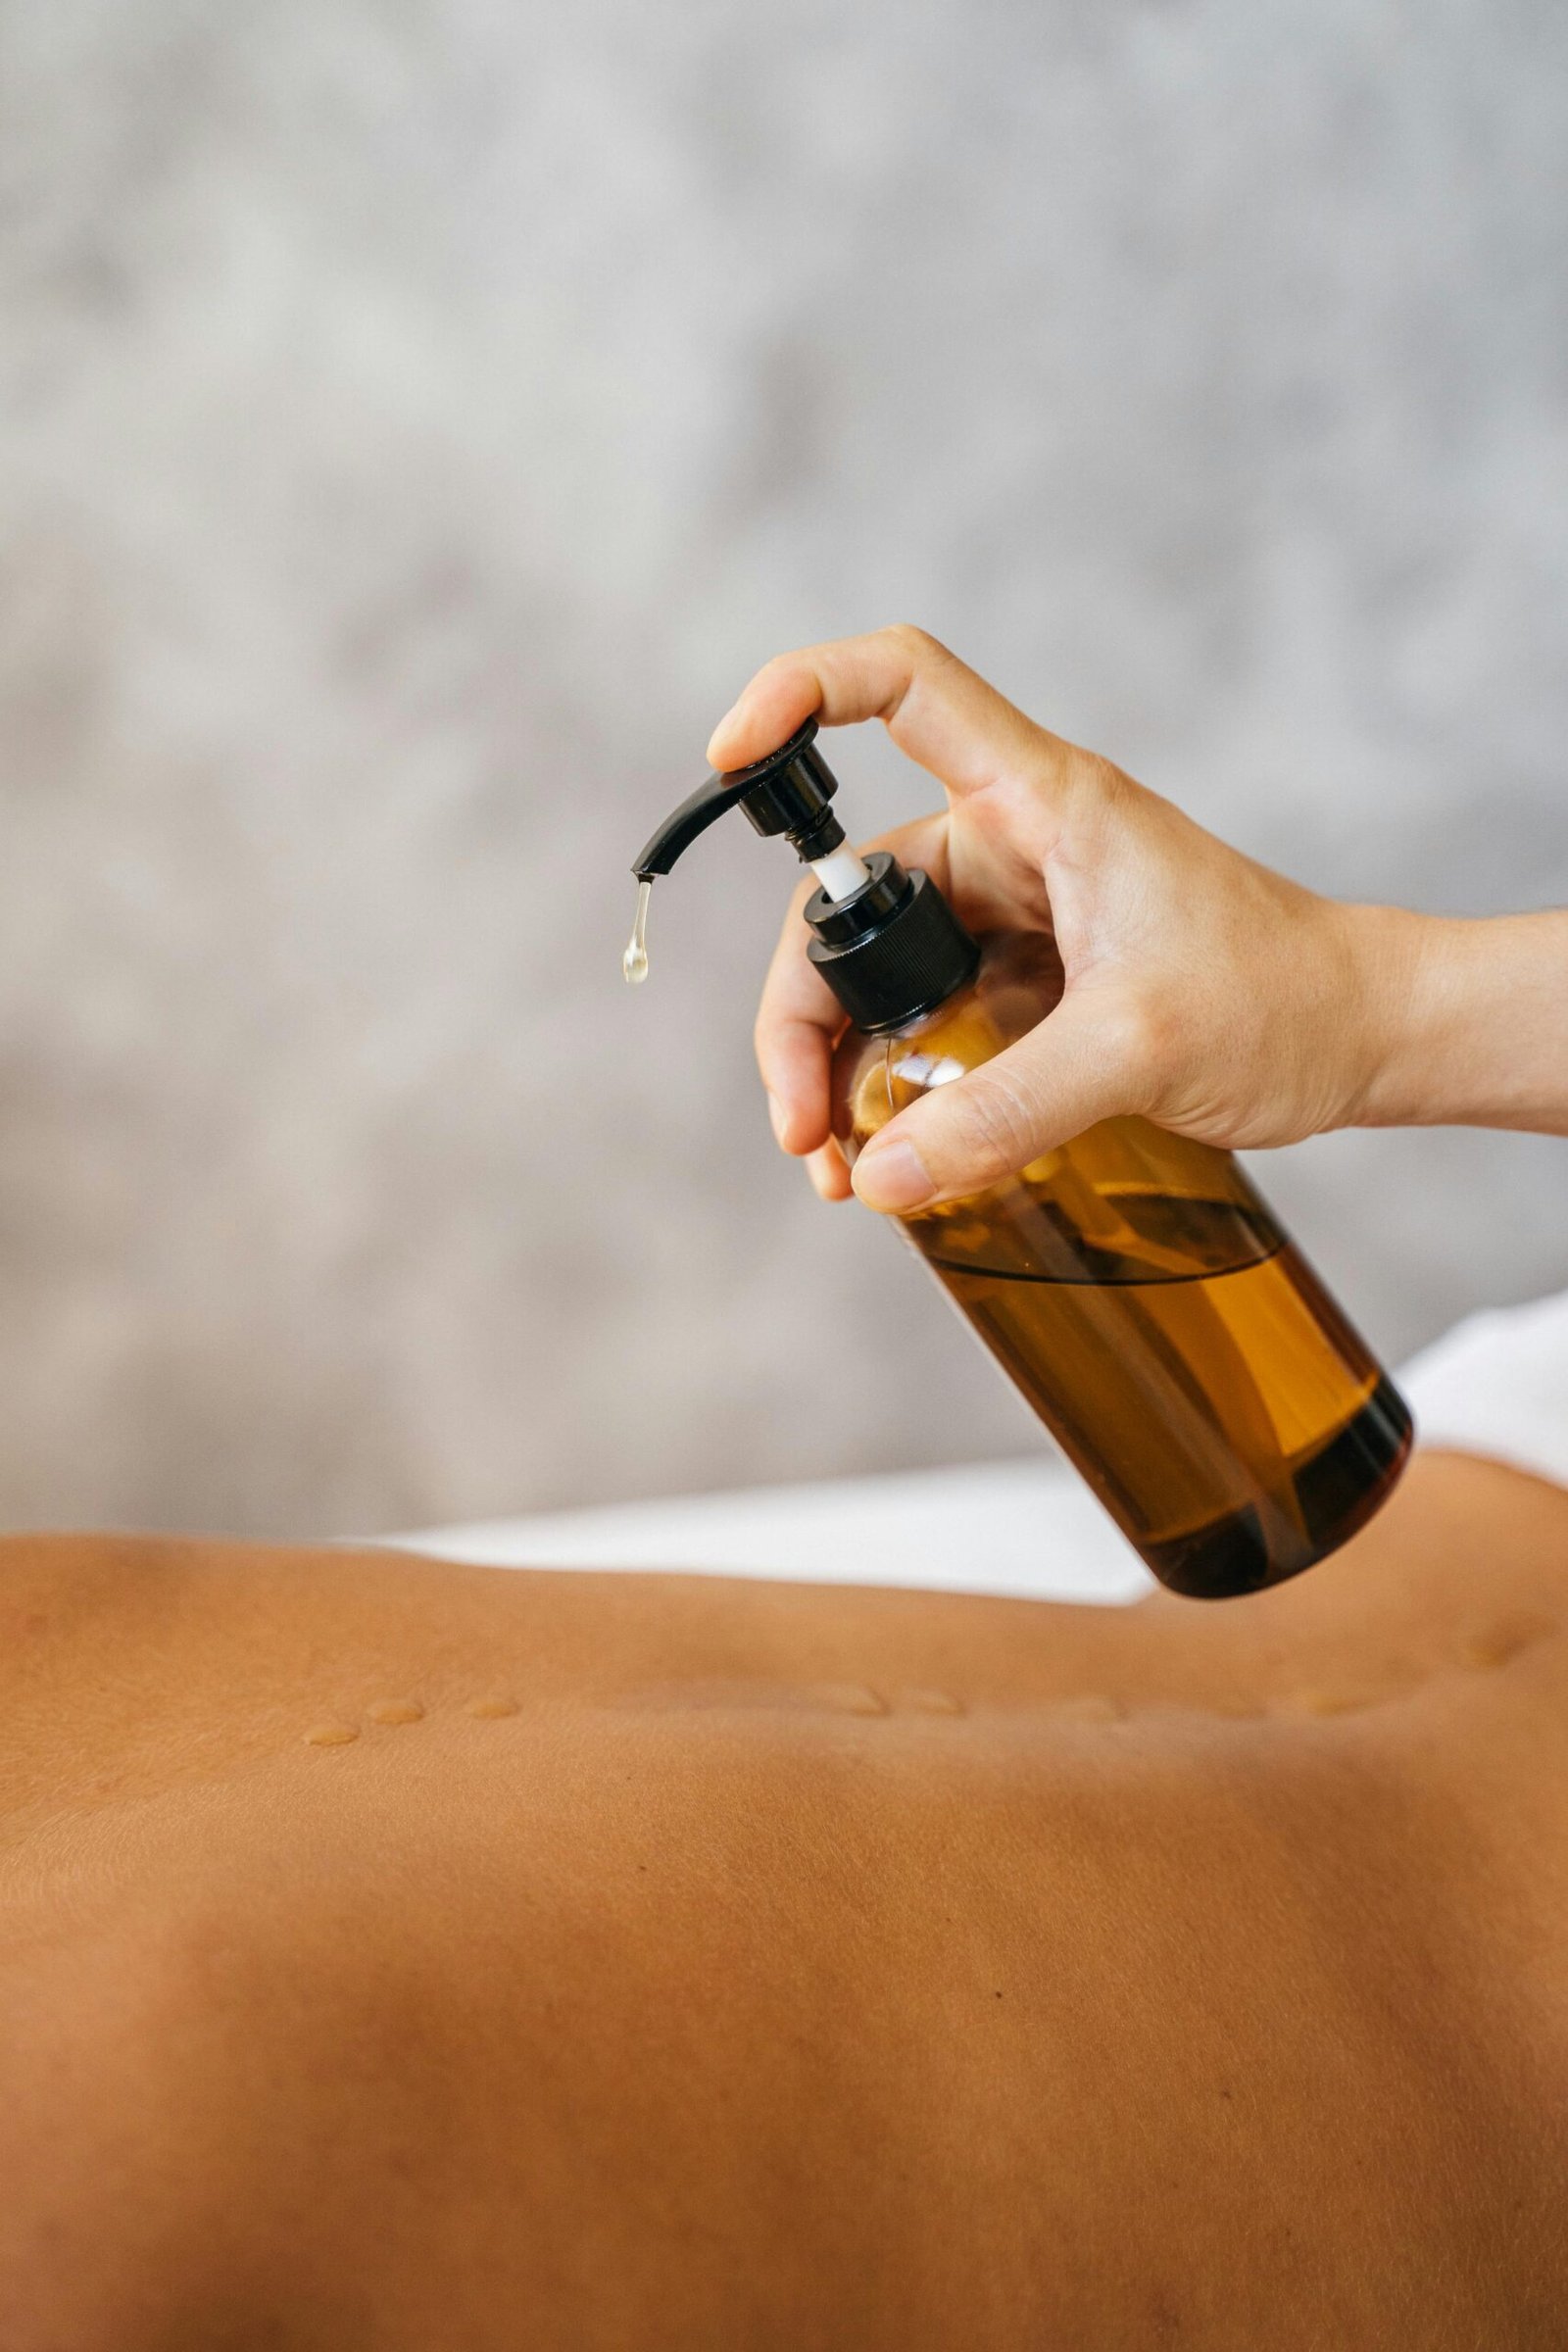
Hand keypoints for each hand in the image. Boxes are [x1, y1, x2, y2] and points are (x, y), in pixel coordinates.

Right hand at [711, 627, 1409, 1212]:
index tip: (728, 757)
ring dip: (841, 1070)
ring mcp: (1013, 915)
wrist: (1359, 1040)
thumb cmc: (1281, 999)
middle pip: (850, 893)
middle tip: (804, 1128)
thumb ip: (1008, 1111)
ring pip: (878, 975)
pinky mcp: (1024, 981)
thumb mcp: (1139, 1049)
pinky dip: (895, 1089)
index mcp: (1040, 799)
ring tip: (843, 1171)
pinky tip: (895, 1162)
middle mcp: (1012, 843)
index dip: (800, 692)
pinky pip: (924, 1024)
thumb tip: (884, 1174)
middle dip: (803, 1013)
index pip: (900, 685)